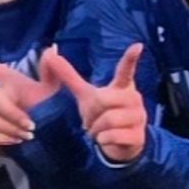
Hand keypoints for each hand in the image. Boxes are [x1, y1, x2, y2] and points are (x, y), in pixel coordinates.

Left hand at [42, 43, 149, 164]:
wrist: (119, 143)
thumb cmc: (102, 113)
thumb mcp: (86, 95)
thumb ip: (69, 76)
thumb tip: (50, 53)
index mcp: (122, 86)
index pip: (126, 69)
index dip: (131, 58)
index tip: (137, 46)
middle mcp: (134, 99)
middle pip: (103, 99)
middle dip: (91, 113)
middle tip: (93, 120)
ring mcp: (138, 117)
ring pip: (108, 120)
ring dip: (96, 129)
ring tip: (100, 131)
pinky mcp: (138, 136)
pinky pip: (112, 136)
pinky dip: (102, 140)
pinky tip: (106, 140)